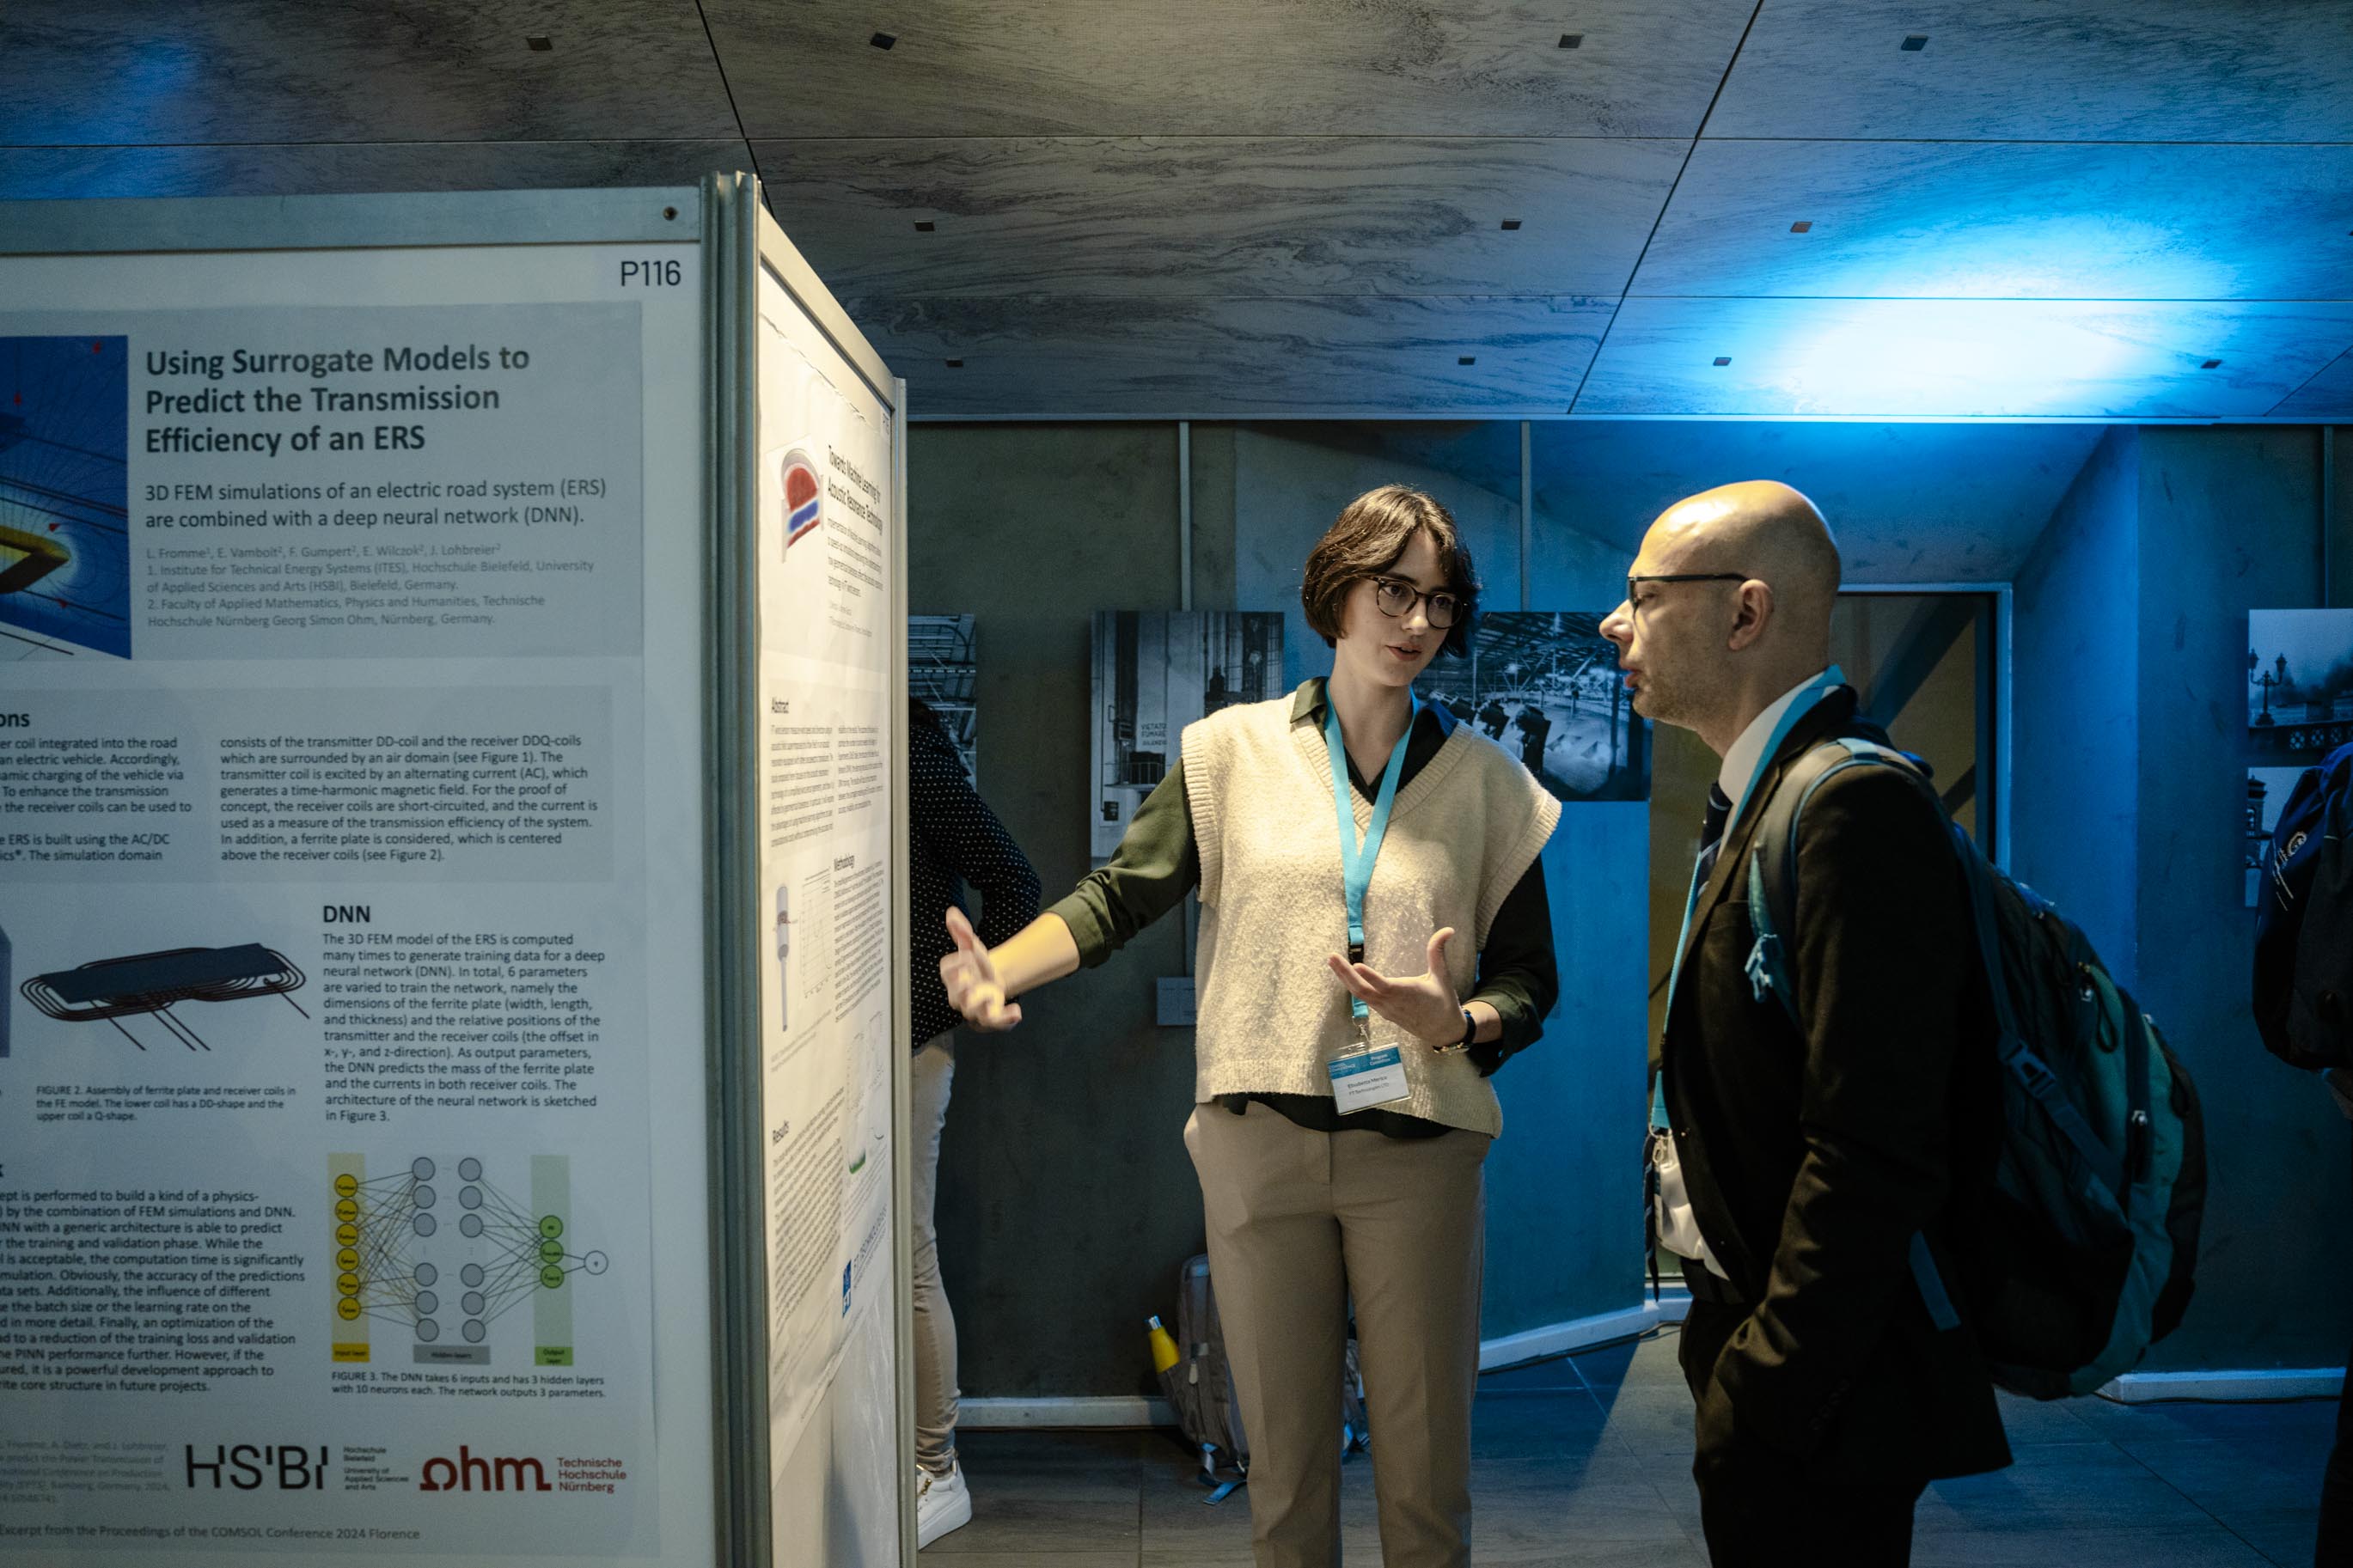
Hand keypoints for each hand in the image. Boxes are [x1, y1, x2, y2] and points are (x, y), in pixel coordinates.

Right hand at [940, 906, 1022, 1030]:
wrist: (992, 977)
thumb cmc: (976, 964)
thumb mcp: (971, 945)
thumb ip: (962, 930)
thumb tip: (951, 913)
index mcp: (952, 976)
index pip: (947, 972)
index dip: (955, 964)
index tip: (967, 956)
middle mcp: (959, 995)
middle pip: (956, 998)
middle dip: (963, 991)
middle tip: (972, 982)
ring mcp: (974, 1007)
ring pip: (974, 1014)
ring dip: (983, 1008)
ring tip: (993, 1000)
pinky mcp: (990, 1016)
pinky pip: (994, 1022)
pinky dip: (1005, 1020)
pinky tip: (1016, 1012)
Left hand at [1326, 928, 1463, 1048]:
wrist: (1442, 1031)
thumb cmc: (1444, 1001)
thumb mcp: (1443, 976)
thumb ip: (1438, 952)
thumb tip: (1448, 929)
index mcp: (1409, 993)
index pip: (1386, 986)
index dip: (1371, 977)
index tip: (1356, 965)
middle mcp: (1394, 1002)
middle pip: (1364, 990)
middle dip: (1346, 974)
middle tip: (1332, 957)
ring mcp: (1386, 1009)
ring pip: (1361, 995)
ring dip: (1345, 978)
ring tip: (1332, 961)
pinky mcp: (1383, 1012)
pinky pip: (1364, 999)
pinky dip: (1352, 986)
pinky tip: (1343, 974)